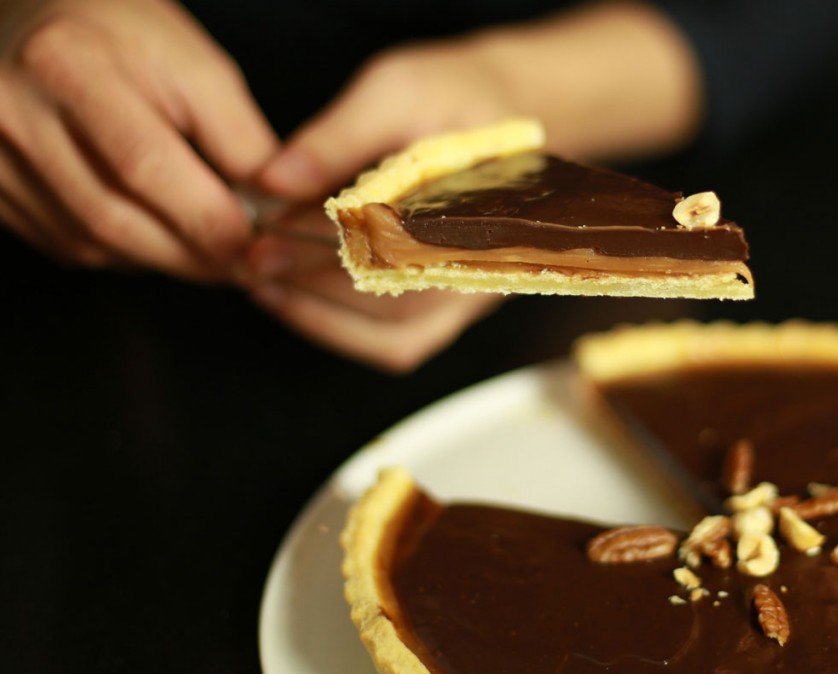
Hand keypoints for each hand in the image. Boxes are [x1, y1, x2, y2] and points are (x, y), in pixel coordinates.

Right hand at [0, 0, 277, 280]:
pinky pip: (67, 245)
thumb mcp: (191, 63)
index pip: (145, 165)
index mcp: (69, 66)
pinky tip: (154, 234)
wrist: (33, 19)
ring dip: (161, 259)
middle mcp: (16, 114)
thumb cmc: (119, 35)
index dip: (207, 219)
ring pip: (91, 243)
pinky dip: (123, 253)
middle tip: (241, 266)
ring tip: (205, 250)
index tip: (255, 246)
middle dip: (190, 255)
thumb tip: (271, 210)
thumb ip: (237, 137)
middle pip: (113, 218)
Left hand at [243, 1, 701, 369]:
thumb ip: (337, 137)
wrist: (510, 112)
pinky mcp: (456, 304)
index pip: (390, 240)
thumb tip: (272, 181)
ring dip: (322, 317)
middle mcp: (484, 259)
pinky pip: (403, 343)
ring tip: (266, 286)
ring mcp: (472, 289)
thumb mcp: (398, 89)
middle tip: (251, 263)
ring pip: (397, 334)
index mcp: (480, 205)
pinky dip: (347, 334)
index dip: (319, 244)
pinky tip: (301, 304)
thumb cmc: (459, 96)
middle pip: (392, 296)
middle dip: (312, 284)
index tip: (262, 235)